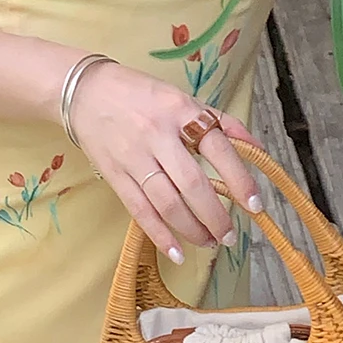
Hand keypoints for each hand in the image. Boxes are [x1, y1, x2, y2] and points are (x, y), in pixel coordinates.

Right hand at [65, 61, 264, 262]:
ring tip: (209, 242)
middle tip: (229, 235)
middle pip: (192, 184)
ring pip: (167, 203)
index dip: (240, 179)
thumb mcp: (183, 98)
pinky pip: (140, 211)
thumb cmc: (140, 94)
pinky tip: (176, 251)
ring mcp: (134, 156)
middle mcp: (158, 134)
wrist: (85, 91)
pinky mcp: (115, 174)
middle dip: (215, 216)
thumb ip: (221, 122)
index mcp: (181, 111)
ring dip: (192, 229)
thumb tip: (256, 148)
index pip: (218, 148)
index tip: (255, 204)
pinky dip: (160, 235)